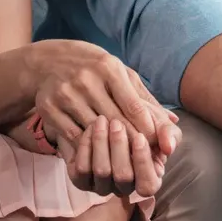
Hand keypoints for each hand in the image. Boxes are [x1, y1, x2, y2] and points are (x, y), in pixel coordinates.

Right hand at [20, 40, 180, 154]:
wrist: (48, 61)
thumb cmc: (94, 69)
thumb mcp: (120, 74)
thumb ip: (145, 99)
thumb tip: (173, 123)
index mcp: (108, 67)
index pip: (132, 104)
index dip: (147, 127)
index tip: (158, 143)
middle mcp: (86, 79)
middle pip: (115, 120)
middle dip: (132, 140)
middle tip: (144, 157)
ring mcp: (66, 94)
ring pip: (94, 131)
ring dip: (110, 147)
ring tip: (124, 159)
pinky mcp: (49, 108)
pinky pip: (73, 136)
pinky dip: (87, 148)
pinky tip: (98, 155)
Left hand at [61, 114, 169, 197]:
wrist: (109, 114)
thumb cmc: (140, 122)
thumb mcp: (158, 123)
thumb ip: (168, 133)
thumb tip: (169, 148)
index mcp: (148, 179)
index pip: (147, 185)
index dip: (143, 163)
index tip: (139, 136)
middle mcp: (125, 187)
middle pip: (123, 177)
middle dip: (119, 147)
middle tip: (116, 122)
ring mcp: (102, 186)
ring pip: (101, 172)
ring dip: (101, 143)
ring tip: (102, 120)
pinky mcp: (81, 179)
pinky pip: (81, 169)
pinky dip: (85, 146)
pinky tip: (90, 128)